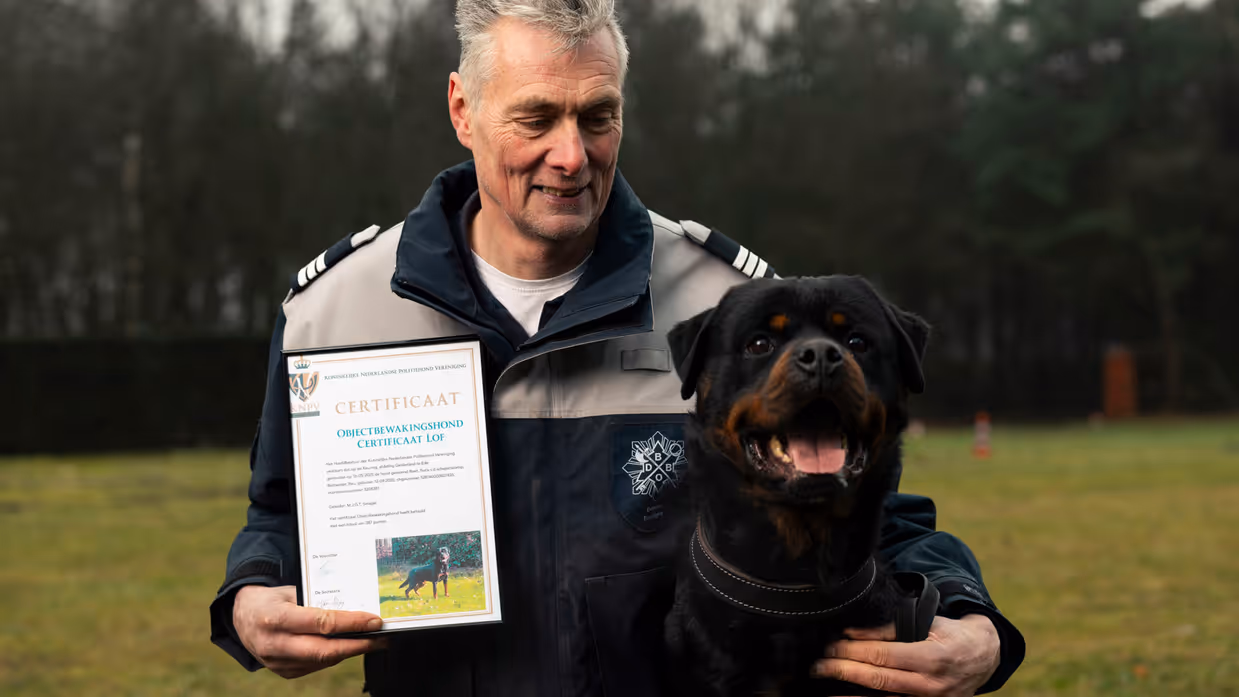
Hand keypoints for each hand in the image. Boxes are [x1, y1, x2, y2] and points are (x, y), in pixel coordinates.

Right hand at [233, 585, 387, 678]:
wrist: (241, 617)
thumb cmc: (271, 599)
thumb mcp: (289, 590)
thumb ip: (316, 600)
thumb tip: (355, 605)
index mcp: (275, 618)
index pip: (321, 623)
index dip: (351, 623)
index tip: (374, 620)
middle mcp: (274, 644)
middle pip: (324, 650)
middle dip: (357, 645)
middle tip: (381, 638)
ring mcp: (277, 662)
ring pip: (322, 660)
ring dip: (350, 652)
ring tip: (372, 641)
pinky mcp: (283, 672)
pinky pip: (315, 666)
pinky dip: (334, 656)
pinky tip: (348, 647)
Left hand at [814, 614, 999, 695]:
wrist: (983, 657)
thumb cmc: (950, 635)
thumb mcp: (927, 622)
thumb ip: (890, 628)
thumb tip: (851, 633)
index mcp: (932, 658)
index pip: (882, 656)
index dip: (852, 652)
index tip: (830, 646)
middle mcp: (930, 686)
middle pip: (878, 681)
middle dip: (843, 672)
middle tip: (818, 666)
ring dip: (850, 695)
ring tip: (825, 688)